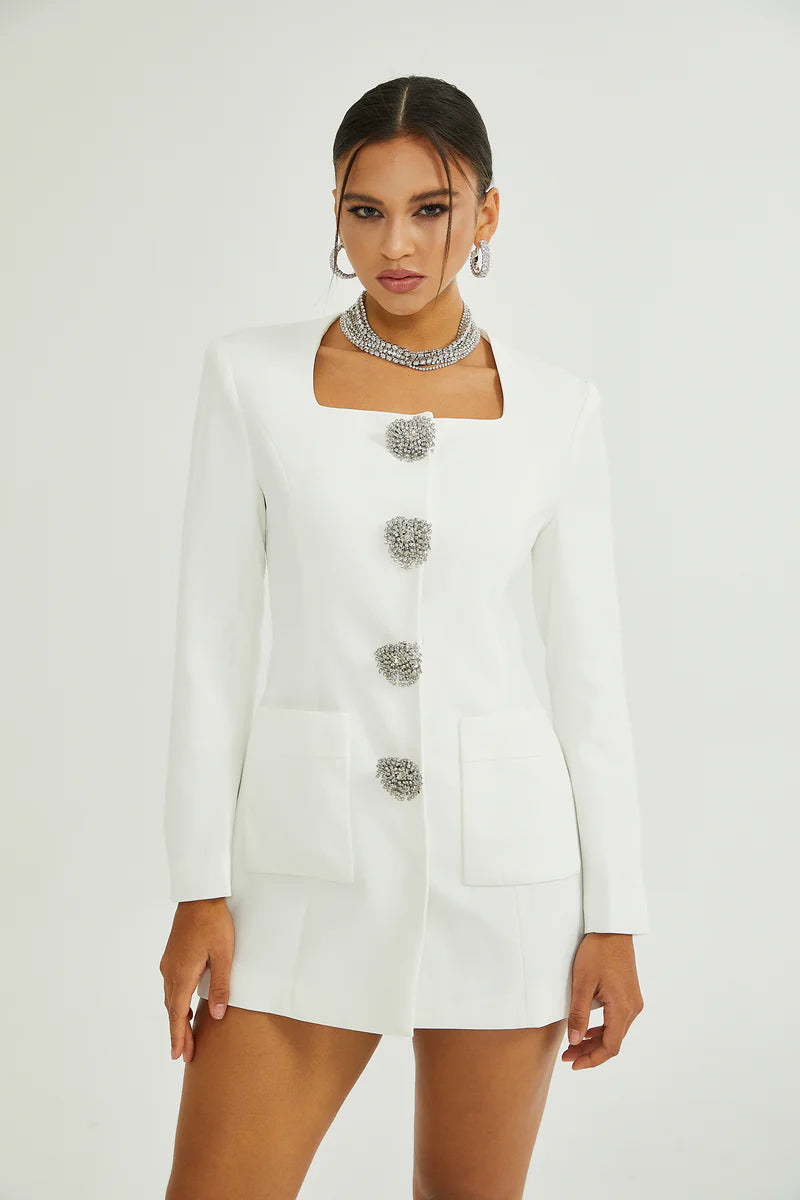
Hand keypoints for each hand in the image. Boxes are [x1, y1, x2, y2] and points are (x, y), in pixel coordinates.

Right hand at [159, 897, 233, 1063]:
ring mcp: (169, 963)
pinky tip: (185, 1005)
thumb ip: (221, 987)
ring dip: (177, 1017)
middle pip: (172, 1009)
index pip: (177, 1014)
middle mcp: (171, 972)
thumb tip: (217, 1016)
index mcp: (182, 975)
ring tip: (184, 1035)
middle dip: (178, 1032)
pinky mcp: (172, 955)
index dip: (178, 1036)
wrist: (200, 896)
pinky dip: (176, 1001)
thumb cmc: (214, 924)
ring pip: (170, 997)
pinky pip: (171, 985)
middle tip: (184, 1054)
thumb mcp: (224, 956)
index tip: (178, 1055)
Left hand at [561, 932, 643, 1069]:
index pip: (611, 1046)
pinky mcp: (630, 994)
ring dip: (595, 1041)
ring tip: (573, 1045)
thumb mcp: (582, 983)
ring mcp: (633, 1001)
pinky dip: (602, 1029)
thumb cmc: (596, 951)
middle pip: (613, 1041)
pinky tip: (588, 1030)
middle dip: (590, 1052)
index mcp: (623, 1007)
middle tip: (567, 1056)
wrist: (612, 928)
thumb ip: (579, 1014)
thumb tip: (575, 1042)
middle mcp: (633, 1008)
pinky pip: (617, 1019)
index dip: (592, 1059)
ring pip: (615, 1031)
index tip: (573, 1064)